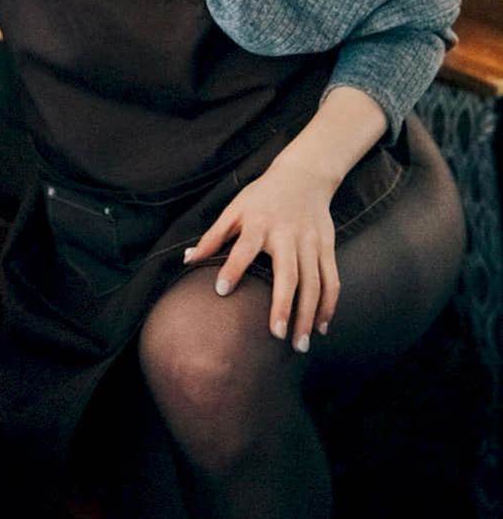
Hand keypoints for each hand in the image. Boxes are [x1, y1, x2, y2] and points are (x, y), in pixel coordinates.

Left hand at [182, 155, 339, 353]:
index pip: (243, 247)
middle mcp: (286, 234)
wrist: (304, 175)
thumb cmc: (262, 196)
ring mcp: (310, 241)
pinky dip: (328, 305)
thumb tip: (188, 259)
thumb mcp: (235, 209)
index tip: (220, 291)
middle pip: (288, 274)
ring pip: (314, 283)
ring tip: (300, 344)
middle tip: (276, 335)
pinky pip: (331, 280)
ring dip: (308, 314)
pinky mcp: (327, 247)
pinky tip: (320, 326)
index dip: (232, 268)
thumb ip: (213, 236)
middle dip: (283, 306)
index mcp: (258, 223)